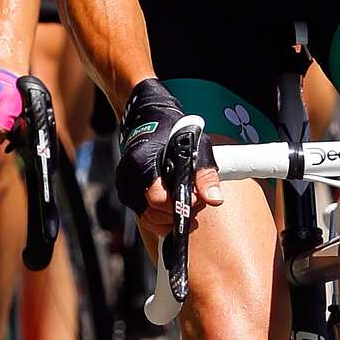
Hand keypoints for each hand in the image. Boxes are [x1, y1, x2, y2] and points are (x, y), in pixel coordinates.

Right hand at [116, 80, 221, 235]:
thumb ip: (205, 176)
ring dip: (170, 217)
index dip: (179, 204)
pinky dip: (162, 214)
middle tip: (196, 201)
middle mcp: (129, 179)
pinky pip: (146, 215)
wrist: (149, 120)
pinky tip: (175, 202)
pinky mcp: (127, 195)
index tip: (196, 198)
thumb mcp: (196, 147)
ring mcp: (125, 188)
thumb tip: (214, 199)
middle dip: (177, 212)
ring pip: (149, 219)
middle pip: (153, 214)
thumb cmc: (173, 132)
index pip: (158, 201)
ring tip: (187, 202)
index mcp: (143, 164)